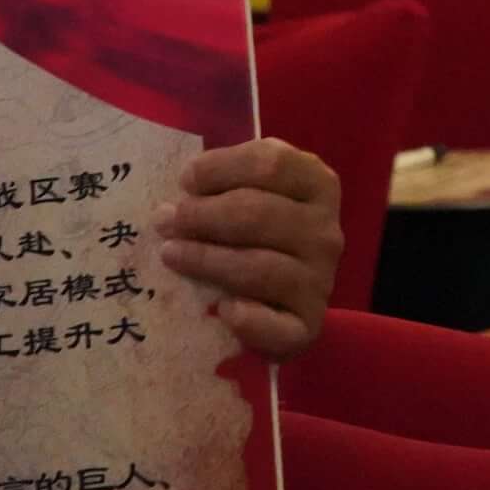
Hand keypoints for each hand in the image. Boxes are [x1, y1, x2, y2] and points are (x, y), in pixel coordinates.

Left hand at [158, 139, 343, 360]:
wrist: (283, 301)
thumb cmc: (256, 236)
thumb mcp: (255, 194)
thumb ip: (229, 183)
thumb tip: (184, 185)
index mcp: (317, 186)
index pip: (273, 163)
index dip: (221, 168)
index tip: (185, 180)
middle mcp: (325, 231)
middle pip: (260, 212)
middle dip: (201, 215)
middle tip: (164, 221)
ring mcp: (319, 280)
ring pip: (260, 267)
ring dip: (206, 260)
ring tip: (170, 254)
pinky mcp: (307, 326)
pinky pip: (278, 326)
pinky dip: (250, 319)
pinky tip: (225, 311)